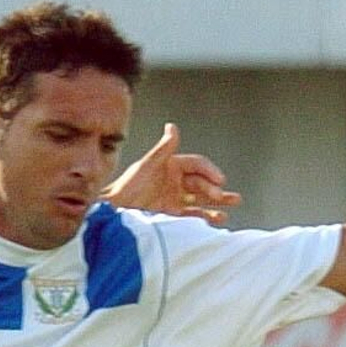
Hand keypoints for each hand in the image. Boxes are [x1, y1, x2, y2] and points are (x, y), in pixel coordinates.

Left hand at [104, 123, 241, 222]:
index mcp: (172, 166)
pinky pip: (192, 215)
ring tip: (230, 208)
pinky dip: (204, 217)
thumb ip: (163, 148)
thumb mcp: (147, 165)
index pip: (197, 166)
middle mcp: (175, 181)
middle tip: (223, 196)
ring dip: (216, 203)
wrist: (115, 212)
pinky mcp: (172, 215)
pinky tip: (216, 220)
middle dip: (215, 189)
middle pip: (202, 183)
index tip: (220, 180)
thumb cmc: (127, 187)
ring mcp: (174, 198)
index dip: (210, 171)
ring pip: (200, 199)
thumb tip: (172, 127)